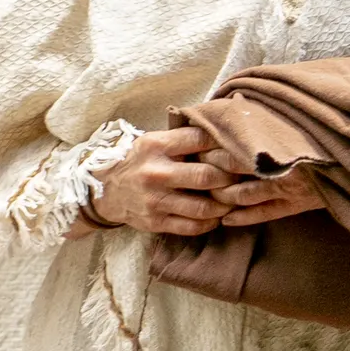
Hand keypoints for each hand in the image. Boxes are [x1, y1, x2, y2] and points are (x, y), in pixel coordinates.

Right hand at [92, 127, 257, 236]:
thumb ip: (185, 136)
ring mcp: (155, 200)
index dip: (225, 143)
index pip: (200, 139)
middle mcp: (156, 172)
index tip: (240, 148)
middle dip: (231, 178)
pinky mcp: (156, 222)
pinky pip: (192, 226)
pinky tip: (217, 215)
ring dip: (225, 204)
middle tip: (244, 177)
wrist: (105, 190)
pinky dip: (210, 222)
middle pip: (207, 176)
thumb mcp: (155, 140)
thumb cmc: (140, 160)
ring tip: (234, 199)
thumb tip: (226, 124)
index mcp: (157, 145)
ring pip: (203, 207)